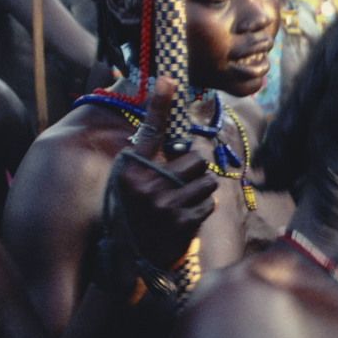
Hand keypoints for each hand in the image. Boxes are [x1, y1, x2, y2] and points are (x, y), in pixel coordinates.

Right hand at [107, 77, 217, 269]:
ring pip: (207, 181)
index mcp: (130, 168)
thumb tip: (164, 127)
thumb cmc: (133, 210)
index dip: (161, 104)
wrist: (133, 258)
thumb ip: (145, 152)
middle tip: (176, 186)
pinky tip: (183, 219)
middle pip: (195, 158)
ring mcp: (164, 205)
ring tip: (179, 204)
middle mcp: (146, 184)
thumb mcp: (128, 179)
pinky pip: (209, 204)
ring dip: (200, 192)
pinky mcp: (182, 223)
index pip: (151, 130)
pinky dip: (202, 211)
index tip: (169, 79)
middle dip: (193, 171)